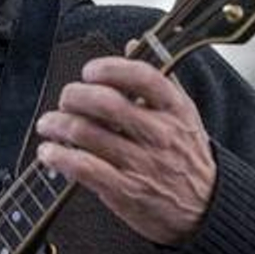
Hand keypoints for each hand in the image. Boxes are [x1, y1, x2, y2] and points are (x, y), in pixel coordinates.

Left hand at [35, 56, 216, 246]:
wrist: (205, 209)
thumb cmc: (188, 159)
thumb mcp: (184, 114)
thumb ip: (159, 79)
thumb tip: (132, 44)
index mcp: (175, 110)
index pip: (142, 77)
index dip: (110, 68)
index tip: (90, 71)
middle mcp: (159, 134)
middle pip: (106, 103)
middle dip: (74, 96)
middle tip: (65, 98)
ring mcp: (142, 164)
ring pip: (88, 134)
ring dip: (58, 124)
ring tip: (49, 123)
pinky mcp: (126, 190)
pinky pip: (84, 168)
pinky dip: (60, 156)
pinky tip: (49, 152)